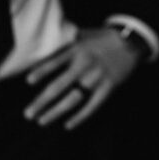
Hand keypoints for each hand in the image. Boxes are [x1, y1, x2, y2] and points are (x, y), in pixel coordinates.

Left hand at [23, 26, 143, 129]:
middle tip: (28, 114)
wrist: (130, 42)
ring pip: (73, 99)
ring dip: (56, 112)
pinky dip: (80, 117)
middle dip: (41, 101)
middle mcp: (84, 64)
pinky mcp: (108, 87)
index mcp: (76, 49)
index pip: (55, 61)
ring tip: (41, 121)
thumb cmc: (102, 38)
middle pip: (59, 86)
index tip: (28, 81)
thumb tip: (42, 44)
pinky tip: (68, 125)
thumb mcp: (82, 34)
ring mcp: (96, 77)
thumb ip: (65, 40)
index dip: (42, 71)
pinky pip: (92, 106)